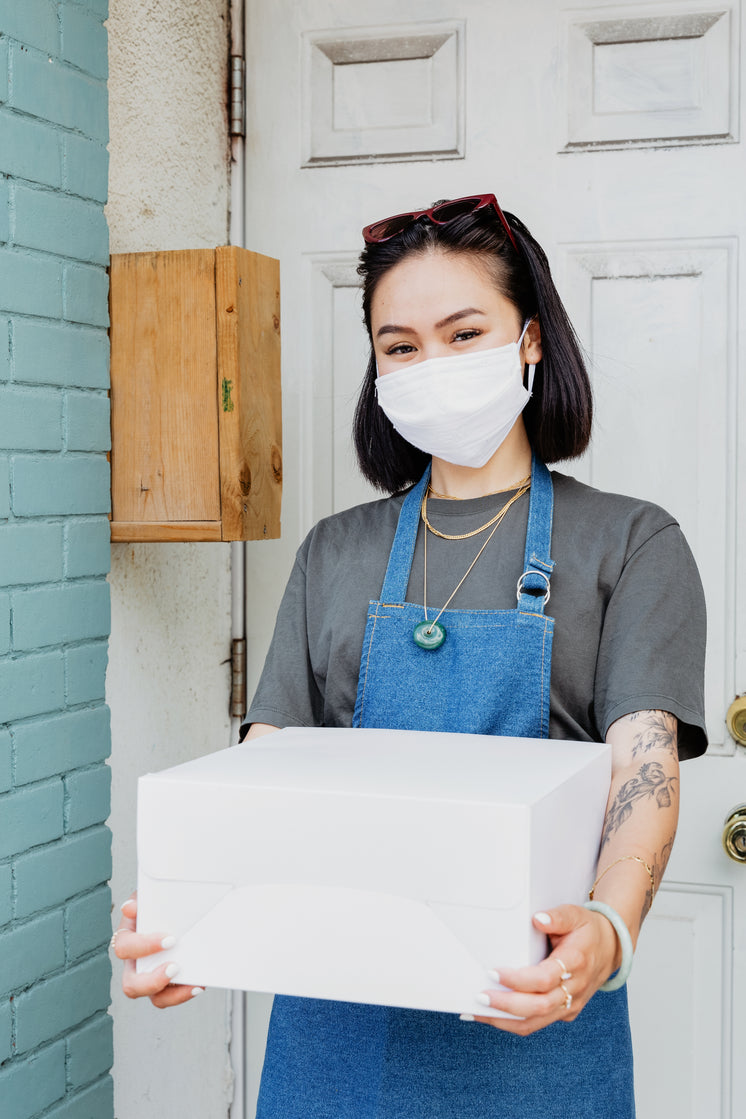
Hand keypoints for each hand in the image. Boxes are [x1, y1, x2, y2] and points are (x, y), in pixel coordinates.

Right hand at [113, 891, 204, 1007]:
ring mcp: (150, 976)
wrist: (176, 908)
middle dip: (152, 981)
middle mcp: (134, 963)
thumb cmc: (158, 904)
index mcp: (127, 939)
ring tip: (192, 984)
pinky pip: (172, 997)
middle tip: (174, 967)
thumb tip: (129, 908)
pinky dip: (184, 993)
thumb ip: (140, 901)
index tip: (170, 939)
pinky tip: (198, 984)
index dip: (144, 946)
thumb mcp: (148, 898)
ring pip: (153, 997)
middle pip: (131, 985)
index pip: (125, 948)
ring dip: (172, 995)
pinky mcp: (167, 984)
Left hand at [469, 905, 618, 1034]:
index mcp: (576, 962)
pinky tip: (492, 1016)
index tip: (494, 972)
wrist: (611, 948)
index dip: (519, 980)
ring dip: (505, 1020)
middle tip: (480, 996)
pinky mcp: (565, 1012)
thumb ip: (558, 917)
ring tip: (477, 1011)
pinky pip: (537, 1023)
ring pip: (536, 1022)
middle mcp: (575, 989)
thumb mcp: (576, 914)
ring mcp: (571, 1004)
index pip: (545, 978)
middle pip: (539, 1006)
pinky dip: (513, 1022)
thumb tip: (538, 919)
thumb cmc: (587, 930)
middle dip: (507, 1005)